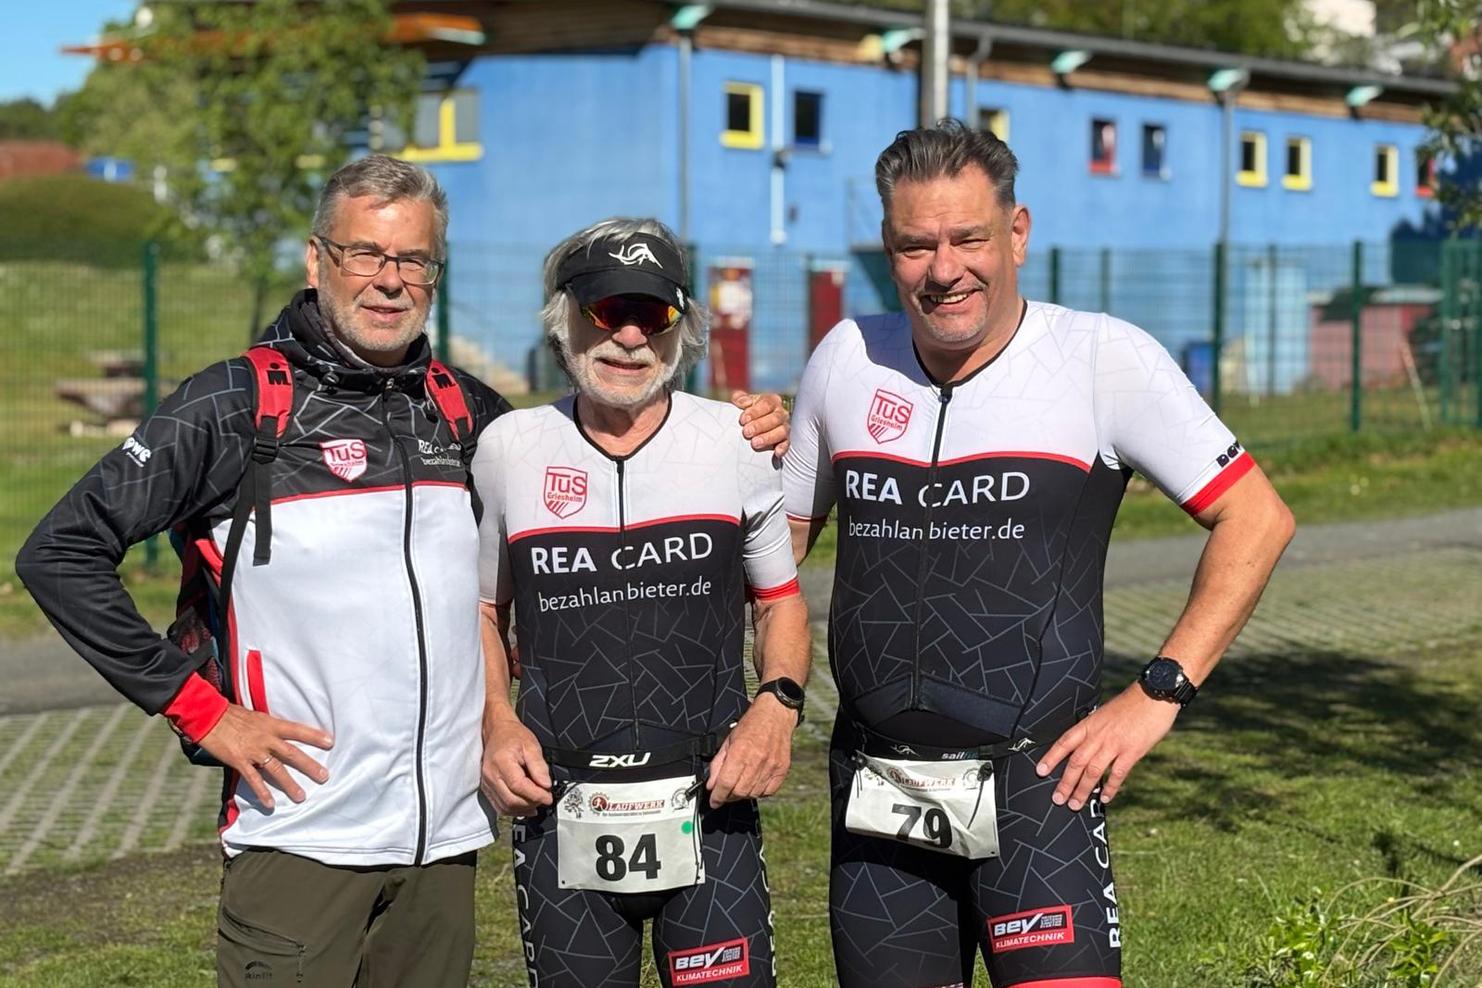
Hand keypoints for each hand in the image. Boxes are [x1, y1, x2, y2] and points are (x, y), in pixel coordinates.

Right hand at [196, 705, 332, 808]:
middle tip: (324, 776)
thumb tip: (282, 733)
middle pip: (292, 753)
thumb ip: (270, 727)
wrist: (209, 717)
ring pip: (276, 769)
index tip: (330, 742)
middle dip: (309, 765)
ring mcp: (253, 751)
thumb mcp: (257, 716)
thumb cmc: (232, 715)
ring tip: (301, 796)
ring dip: (289, 784)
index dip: (314, 735)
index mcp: (271, 724)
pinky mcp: (239, 761)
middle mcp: (265, 738)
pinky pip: (253, 779)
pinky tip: (270, 803)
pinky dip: (262, 792)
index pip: (297, 730)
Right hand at [481, 708, 551, 815]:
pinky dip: (514, 809)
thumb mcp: (531, 746)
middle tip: (544, 798)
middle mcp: (491, 775)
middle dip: (531, 803)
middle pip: (511, 801)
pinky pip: (499, 806)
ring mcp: (487, 783)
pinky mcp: (487, 788)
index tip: (548, 796)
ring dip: (523, 809)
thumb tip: (546, 785)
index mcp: (502, 762)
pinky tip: (525, 806)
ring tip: (536, 801)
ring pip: (505, 807)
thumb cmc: (513, 736)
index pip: (519, 786)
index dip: (536, 795)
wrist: (498, 731)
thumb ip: (540, 766)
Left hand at [706, 694, 795, 807]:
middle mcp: (756, 760)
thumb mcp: (728, 741)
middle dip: (728, 796)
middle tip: (725, 793)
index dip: (717, 796)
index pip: (725, 783)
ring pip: (753, 794)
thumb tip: (711, 784)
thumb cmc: (751, 725)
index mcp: (740, 752)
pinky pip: (769, 791)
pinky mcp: (782, 769)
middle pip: (739, 792)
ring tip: (739, 787)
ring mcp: (771, 766)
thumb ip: (718, 764)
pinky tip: (754, 784)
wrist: (775, 714)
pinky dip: (759, 792)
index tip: (714, 801)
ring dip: (743, 795)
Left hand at [731, 391, 789, 456]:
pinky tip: (776, 452)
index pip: (766, 404)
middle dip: (760, 426)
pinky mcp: (785, 440)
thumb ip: (740, 399)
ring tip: (755, 443)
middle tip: (747, 432)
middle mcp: (780, 413)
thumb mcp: (741, 402)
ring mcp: (784, 427)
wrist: (749, 426)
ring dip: (768, 437)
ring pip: (782, 431)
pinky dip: (782, 448)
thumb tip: (743, 403)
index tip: (743, 420)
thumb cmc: (746, 412)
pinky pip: (786, 444)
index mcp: (771, 401)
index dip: (755, 412)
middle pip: (775, 418)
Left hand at [1035, 684, 1180, 810]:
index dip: (1051, 757)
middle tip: (1057, 798)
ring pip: (1092, 771)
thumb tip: (1085, 746)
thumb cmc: (1130, 704)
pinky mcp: (1132, 752)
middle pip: (1076, 762)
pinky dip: (1110, 788)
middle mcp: (1098, 735)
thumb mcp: (1105, 713)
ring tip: (1075, 804)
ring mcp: (1114, 744)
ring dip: (1082, 790)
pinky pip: (1117, 774)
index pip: (1064, 742)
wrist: (1153, 695)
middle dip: (1065, 783)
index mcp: (1089, 724)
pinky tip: (1104, 798)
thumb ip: (1094, 730)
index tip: (1040, 771)